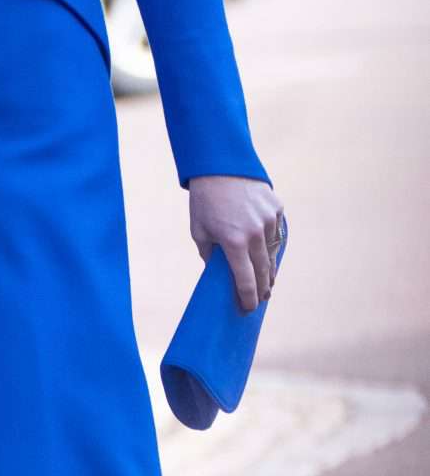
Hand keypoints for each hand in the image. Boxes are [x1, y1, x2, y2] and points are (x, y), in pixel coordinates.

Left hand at [188, 175, 285, 313]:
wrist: (220, 166)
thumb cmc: (204, 202)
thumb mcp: (199, 231)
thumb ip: (210, 255)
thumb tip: (218, 273)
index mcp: (233, 242)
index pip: (245, 280)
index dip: (248, 297)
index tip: (248, 308)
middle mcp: (255, 233)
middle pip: (263, 271)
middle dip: (262, 289)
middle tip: (261, 299)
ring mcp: (268, 220)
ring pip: (272, 253)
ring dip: (270, 269)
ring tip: (268, 282)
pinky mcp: (276, 208)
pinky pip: (276, 233)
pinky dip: (272, 244)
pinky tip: (268, 254)